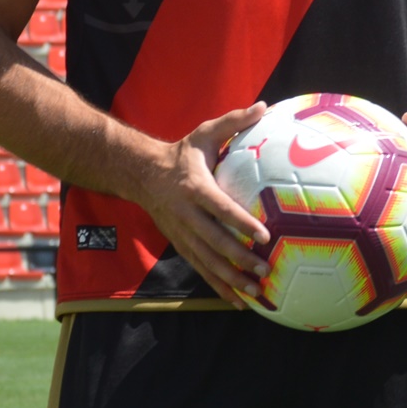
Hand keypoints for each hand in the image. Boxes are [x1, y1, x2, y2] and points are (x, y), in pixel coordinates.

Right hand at [127, 104, 270, 307]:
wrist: (141, 174)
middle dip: (239, 258)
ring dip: (231, 279)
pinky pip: (201, 270)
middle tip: (265, 268)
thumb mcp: (204, 133)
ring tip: (256, 292)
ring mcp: (181, 234)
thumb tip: (264, 105)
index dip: (241, 222)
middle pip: (214, 241)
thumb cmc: (182, 153)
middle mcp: (186, 215)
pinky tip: (239, 302)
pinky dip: (219, 287)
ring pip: (207, 262)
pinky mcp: (180, 246)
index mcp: (195, 188)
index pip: (220, 208)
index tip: (265, 235)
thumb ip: (234, 122)